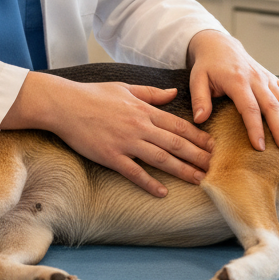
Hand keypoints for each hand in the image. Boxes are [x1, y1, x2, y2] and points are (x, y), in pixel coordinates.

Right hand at [1, 73, 213, 197]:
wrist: (65, 104)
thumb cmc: (94, 94)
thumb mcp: (125, 87)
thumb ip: (151, 93)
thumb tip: (173, 92)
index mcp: (144, 110)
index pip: (178, 125)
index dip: (198, 137)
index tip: (212, 146)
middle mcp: (140, 126)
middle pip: (176, 144)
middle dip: (197, 156)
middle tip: (213, 167)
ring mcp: (126, 142)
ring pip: (161, 159)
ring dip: (182, 170)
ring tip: (198, 180)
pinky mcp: (111, 156)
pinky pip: (134, 172)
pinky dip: (150, 183)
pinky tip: (163, 192)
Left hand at [186, 30, 278, 151]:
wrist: (220, 45)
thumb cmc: (207, 66)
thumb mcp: (197, 79)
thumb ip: (199, 99)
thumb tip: (200, 119)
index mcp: (237, 80)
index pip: (249, 108)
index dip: (255, 128)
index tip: (259, 147)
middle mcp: (255, 78)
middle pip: (272, 106)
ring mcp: (266, 78)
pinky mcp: (271, 78)